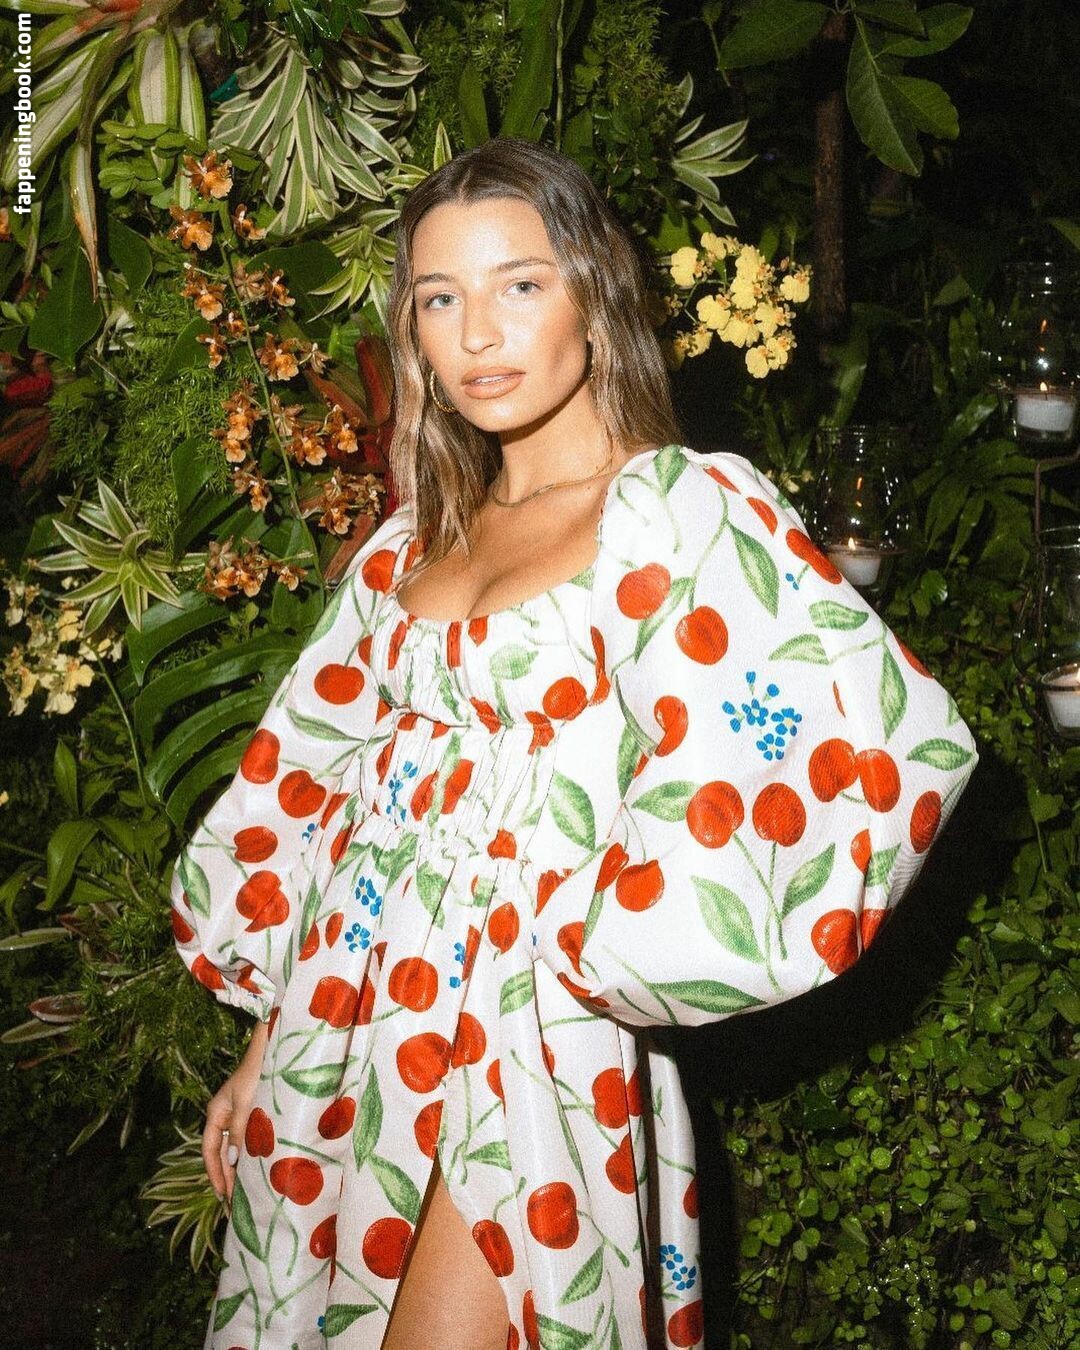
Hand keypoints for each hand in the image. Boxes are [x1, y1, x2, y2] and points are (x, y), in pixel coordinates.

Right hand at [202, 1018, 268, 1207]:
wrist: (275, 1048)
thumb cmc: (259, 1072)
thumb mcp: (248, 1105)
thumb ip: (241, 1133)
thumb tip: (234, 1163)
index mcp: (216, 1112)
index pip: (209, 1150)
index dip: (215, 1174)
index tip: (223, 1195)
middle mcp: (224, 1115)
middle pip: (222, 1153)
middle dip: (227, 1178)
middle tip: (235, 1206)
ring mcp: (239, 1114)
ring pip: (235, 1149)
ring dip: (240, 1170)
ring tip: (246, 1195)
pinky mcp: (254, 1112)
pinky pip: (248, 1140)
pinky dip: (251, 1156)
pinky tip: (259, 1171)